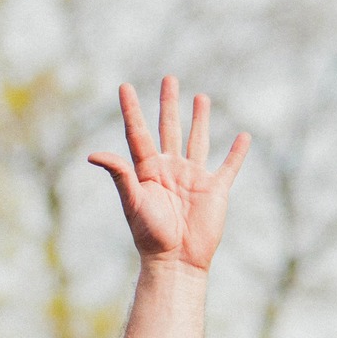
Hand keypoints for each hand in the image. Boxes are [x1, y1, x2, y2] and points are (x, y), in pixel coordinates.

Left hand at [89, 76, 248, 272]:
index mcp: (148, 169)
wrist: (176, 259)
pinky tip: (243, 136)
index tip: (124, 86)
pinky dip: (237, 152)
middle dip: (168, 104)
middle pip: (169, 128)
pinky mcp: (215, 190)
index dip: (132, 109)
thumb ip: (119, 175)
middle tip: (169, 78)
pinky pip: (228, 166)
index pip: (138, 132)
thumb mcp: (132, 201)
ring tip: (201, 97)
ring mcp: (193, 177)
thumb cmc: (149, 234)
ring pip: (198, 140)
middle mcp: (170, 168)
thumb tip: (93, 154)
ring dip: (200, 119)